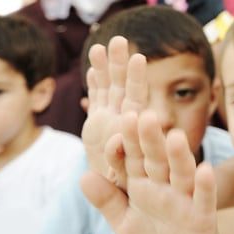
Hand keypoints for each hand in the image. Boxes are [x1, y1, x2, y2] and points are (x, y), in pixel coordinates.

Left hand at [80, 110, 220, 233]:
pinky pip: (204, 198)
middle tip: (145, 115)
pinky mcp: (203, 215)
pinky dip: (205, 185)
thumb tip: (83, 176)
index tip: (121, 120)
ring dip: (179, 156)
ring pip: (181, 173)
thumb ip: (107, 200)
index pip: (132, 158)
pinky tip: (205, 169)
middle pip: (156, 159)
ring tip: (175, 135)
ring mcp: (184, 198)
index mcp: (142, 183)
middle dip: (150, 139)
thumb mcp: (123, 221)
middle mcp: (164, 185)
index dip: (126, 142)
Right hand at [82, 36, 147, 188]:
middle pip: (122, 88)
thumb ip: (118, 160)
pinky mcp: (98, 124)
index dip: (137, 80)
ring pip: (109, 89)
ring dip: (105, 68)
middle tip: (119, 40)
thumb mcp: (123, 177)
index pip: (136, 99)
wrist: (120, 193)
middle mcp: (124, 120)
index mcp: (134, 130)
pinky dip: (95, 84)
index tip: (139, 58)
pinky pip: (97, 99)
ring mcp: (111, 119)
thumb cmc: (131, 189)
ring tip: (101, 46)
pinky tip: (94, 68)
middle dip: (120, 65)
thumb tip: (115, 142)